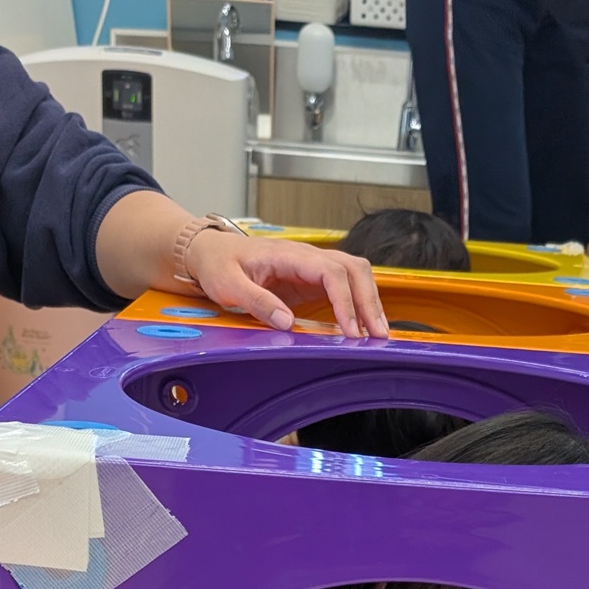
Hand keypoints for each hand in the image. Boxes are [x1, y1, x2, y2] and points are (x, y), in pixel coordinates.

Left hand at [188, 232, 389, 339]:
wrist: (211, 253)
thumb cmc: (218, 266)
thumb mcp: (228, 285)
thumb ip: (256, 301)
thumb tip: (286, 322)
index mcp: (288, 254)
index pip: (330, 272)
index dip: (345, 301)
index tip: (350, 330)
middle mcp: (306, 256)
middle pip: (353, 269)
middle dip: (369, 302)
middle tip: (377, 335)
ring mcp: (312, 266)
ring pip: (354, 274)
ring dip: (369, 302)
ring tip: (377, 333)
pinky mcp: (312, 279)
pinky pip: (344, 286)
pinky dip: (358, 303)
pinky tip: (362, 326)